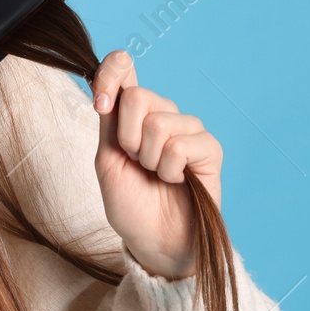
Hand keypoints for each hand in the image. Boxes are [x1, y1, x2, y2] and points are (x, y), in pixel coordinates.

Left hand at [90, 50, 220, 279]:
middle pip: (138, 96)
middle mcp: (162, 114)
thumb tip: (111, 87)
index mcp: (132, 113)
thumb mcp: (107, 158)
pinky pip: (180, 145)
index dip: (111, 71)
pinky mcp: (209, 148)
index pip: (123, 70)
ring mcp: (188, 129)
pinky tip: (176, 180)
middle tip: (136, 163)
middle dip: (127, 138)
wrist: (153, 240)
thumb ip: (110, 119)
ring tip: (156, 175)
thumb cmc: (130, 203)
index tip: (100, 102)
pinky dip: (170, 169)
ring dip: (149, 158)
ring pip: (159, 122)